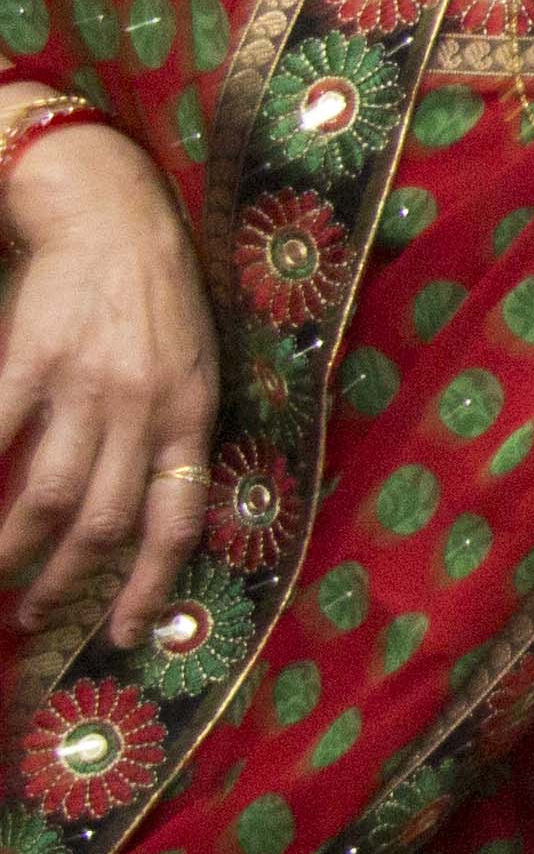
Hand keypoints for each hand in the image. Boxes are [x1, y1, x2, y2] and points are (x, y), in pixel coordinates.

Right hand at [0, 120, 216, 637]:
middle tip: (38, 616)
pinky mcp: (32, 361)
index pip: (179, 520)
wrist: (115, 220)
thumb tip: (156, 506)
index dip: (152, 585)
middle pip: (105, 522)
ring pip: (48, 496)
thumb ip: (176, 433)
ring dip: (16, 551)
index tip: (125, 633)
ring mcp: (85, 387)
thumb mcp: (196, 366)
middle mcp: (144, 409)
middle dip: (69, 582)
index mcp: (192, 414)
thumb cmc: (159, 298)